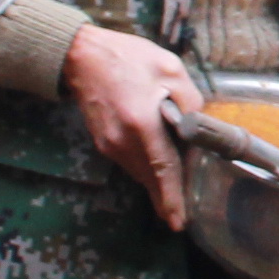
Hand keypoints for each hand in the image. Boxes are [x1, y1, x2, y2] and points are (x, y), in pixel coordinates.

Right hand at [63, 23, 201, 228]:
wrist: (82, 56)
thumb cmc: (128, 58)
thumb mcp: (170, 69)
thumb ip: (189, 101)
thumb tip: (196, 130)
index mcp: (141, 122)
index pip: (162, 168)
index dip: (171, 197)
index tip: (177, 222)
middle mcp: (122, 141)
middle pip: (151, 177)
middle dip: (167, 195)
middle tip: (181, 214)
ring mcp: (109, 145)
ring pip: (140, 173)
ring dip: (157, 180)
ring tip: (174, 186)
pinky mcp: (103, 144)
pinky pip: (130, 163)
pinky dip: (146, 168)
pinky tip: (157, 163)